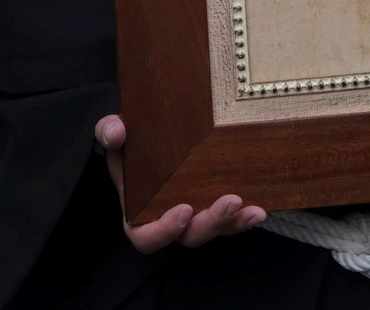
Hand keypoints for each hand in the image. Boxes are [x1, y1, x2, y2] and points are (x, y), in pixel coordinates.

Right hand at [96, 116, 264, 251]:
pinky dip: (245, 217)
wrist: (151, 132)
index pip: (146, 237)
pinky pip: (231, 220)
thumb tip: (116, 132)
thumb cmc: (130, 138)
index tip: (182, 210)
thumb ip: (108, 132)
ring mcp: (194, 215)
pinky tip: (261, 208)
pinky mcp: (214, 206)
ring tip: (253, 209)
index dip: (163, 231)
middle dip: (211, 223)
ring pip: (215, 231)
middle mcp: (168, 220)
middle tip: (230, 201)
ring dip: (234, 223)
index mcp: (139, 211)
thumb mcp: (115, 132)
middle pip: (189, 237)